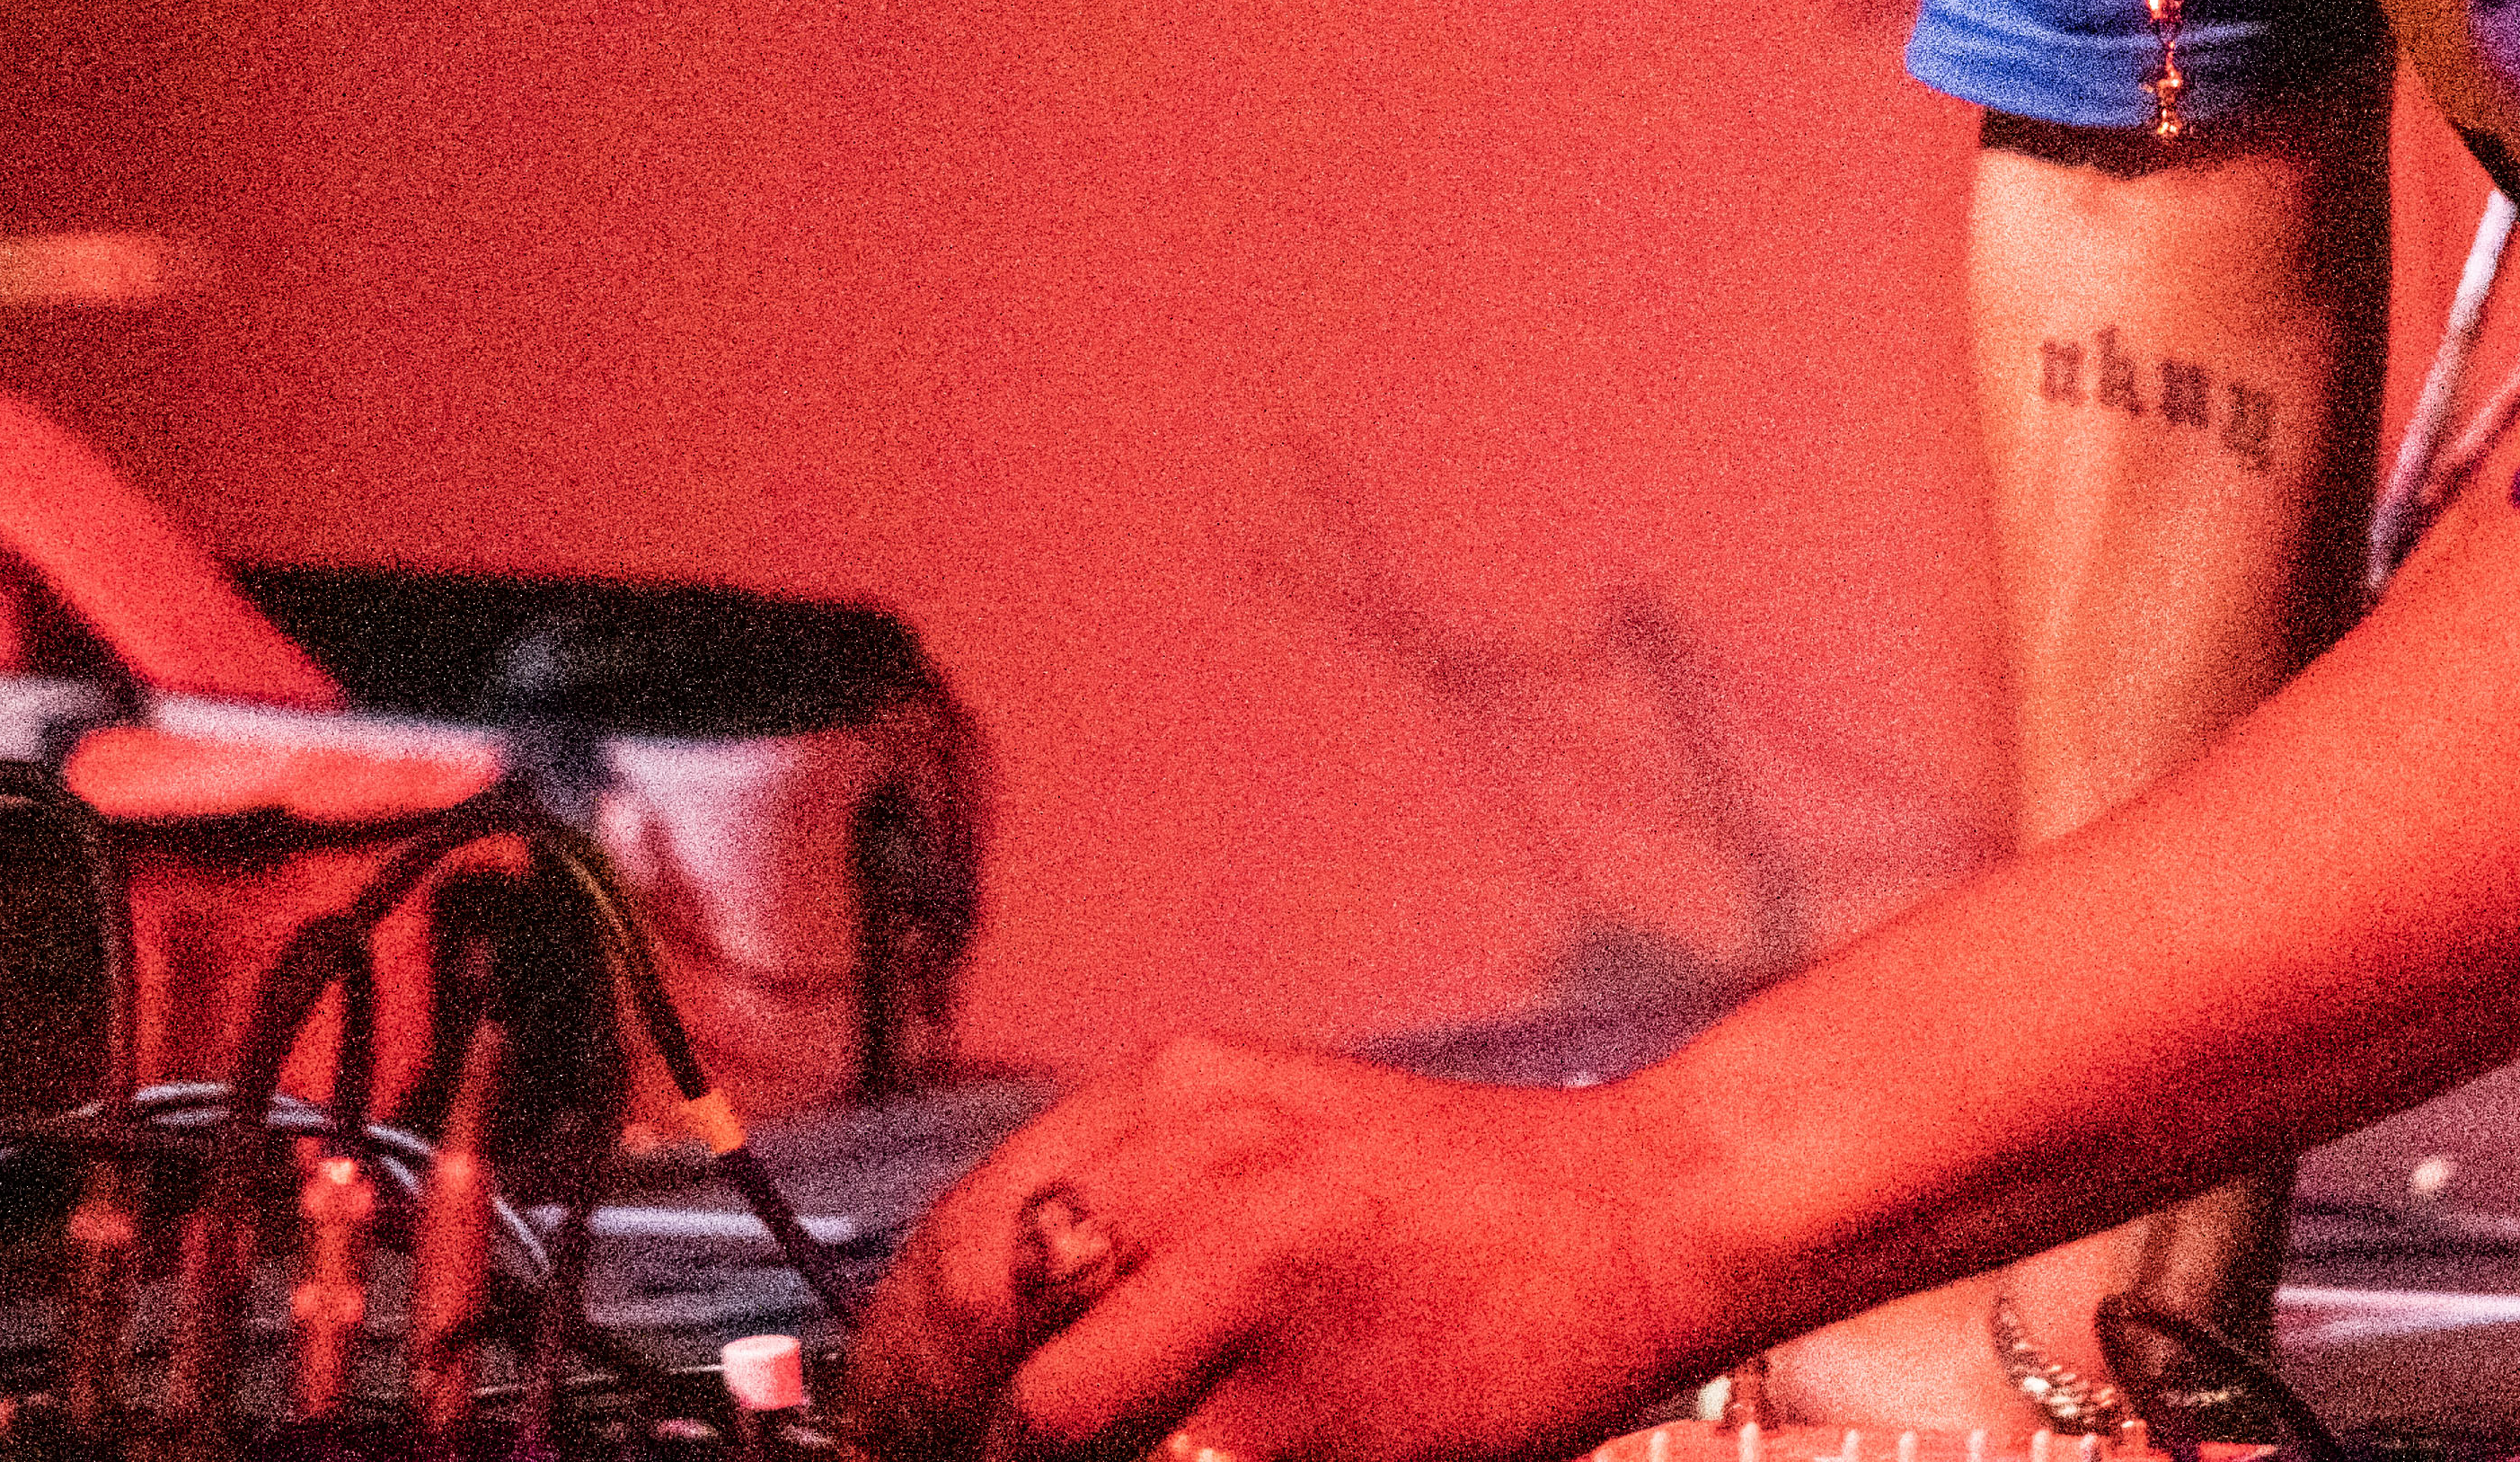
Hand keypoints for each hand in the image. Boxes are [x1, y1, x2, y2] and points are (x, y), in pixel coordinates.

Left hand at [838, 1038, 1739, 1461]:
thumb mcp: (1271, 1131)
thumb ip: (1134, 1199)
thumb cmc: (1457, 1196)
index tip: (878, 1416)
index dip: (891, 1350)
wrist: (1641, 1215)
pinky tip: (1181, 1460)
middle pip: (969, 1318)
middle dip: (917, 1416)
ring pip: (1046, 1421)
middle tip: (919, 1456)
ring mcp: (1256, 1292)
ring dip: (1022, 1459)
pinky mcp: (1314, 1412)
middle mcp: (1200, 1172)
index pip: (958, 1234)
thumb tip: (983, 1329)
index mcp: (1178, 1095)